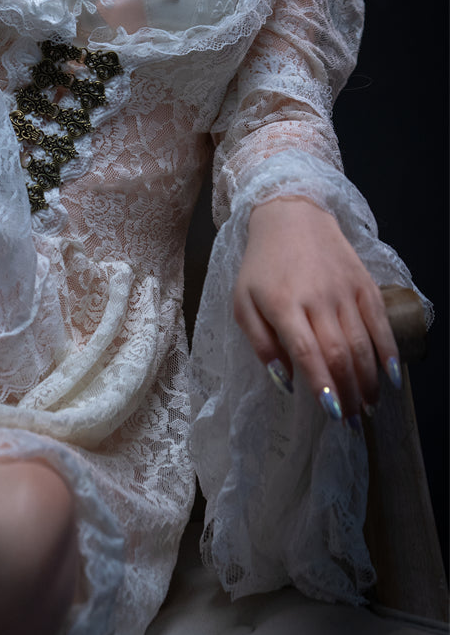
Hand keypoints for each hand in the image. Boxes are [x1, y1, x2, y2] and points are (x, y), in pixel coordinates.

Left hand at [233, 197, 398, 420]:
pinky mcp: (363, 283)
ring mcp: (344, 290)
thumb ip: (260, 343)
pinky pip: (380, 322)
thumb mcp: (243, 302)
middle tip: (350, 419)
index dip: (322, 384)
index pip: (308, 352)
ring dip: (368, 380)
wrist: (290, 215)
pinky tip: (392, 376)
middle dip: (347, 391)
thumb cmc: (262, 266)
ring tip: (368, 406)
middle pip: (339, 353)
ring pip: (363, 342)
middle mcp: (317, 298)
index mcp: (283, 304)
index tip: (331, 413)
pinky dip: (389, 351)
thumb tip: (285, 380)